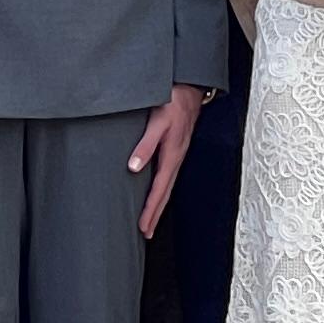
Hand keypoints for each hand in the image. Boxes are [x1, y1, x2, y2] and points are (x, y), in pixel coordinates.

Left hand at [128, 81, 209, 238]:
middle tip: (145, 233)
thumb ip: (145, 144)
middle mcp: (176, 159)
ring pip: (167, 186)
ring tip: (149, 220)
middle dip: (155, 214)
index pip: (159, 190)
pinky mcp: (175, 149)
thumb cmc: (173, 102)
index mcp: (172, 155)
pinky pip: (167, 175)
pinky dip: (161, 189)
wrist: (190, 89)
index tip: (143, 227)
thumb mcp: (157, 121)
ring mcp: (177, 155)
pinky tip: (155, 192)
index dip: (150, 210)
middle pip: (165, 193)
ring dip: (158, 204)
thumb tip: (133, 167)